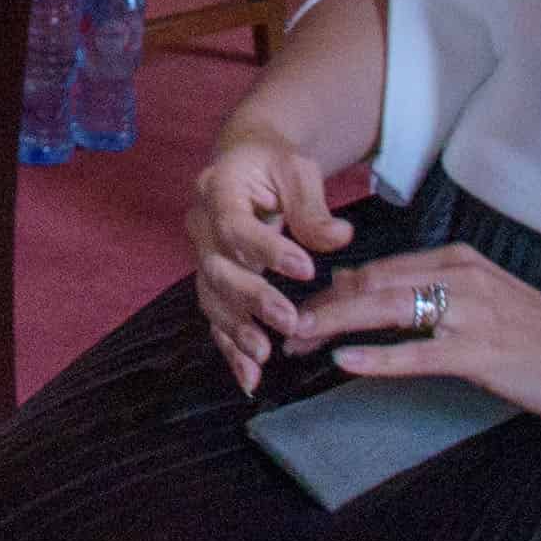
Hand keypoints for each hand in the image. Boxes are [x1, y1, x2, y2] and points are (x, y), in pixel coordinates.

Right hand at [187, 132, 357, 386]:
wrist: (244, 161)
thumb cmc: (273, 164)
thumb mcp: (297, 171)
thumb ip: (313, 208)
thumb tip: (340, 238)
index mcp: (217, 189)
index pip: (235, 225)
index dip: (267, 250)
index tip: (307, 269)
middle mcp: (200, 226)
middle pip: (218, 269)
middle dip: (252, 299)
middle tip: (289, 322)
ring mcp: (201, 257)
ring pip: (212, 299)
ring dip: (235, 330)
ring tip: (264, 356)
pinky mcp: (211, 281)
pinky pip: (215, 317)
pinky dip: (230, 348)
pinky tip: (250, 379)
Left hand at [284, 239, 540, 423]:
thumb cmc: (539, 330)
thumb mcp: (483, 295)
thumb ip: (433, 290)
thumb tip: (372, 293)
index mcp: (456, 262)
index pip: (379, 269)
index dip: (334, 290)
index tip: (302, 308)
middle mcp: (458, 278)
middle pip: (372, 285)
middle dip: (322, 306)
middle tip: (284, 326)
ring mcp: (468, 315)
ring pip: (386, 312)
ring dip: (335, 326)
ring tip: (298, 339)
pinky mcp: (479, 353)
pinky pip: (418, 354)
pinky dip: (377, 357)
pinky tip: (344, 362)